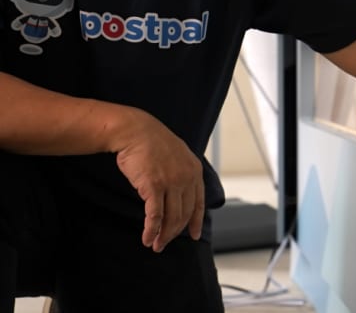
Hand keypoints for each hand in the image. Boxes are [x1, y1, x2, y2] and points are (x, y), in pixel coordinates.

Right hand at [113, 109, 204, 252]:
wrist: (135, 131)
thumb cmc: (152, 143)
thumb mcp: (177, 155)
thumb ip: (183, 173)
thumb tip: (182, 192)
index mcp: (194, 171)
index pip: (199, 203)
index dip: (196, 221)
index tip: (194, 236)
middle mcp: (187, 178)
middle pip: (184, 214)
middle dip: (175, 233)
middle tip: (164, 244)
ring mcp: (172, 182)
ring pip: (171, 218)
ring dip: (163, 235)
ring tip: (155, 245)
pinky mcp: (154, 186)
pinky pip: (155, 215)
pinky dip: (151, 229)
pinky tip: (147, 238)